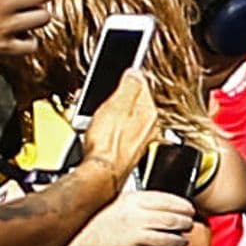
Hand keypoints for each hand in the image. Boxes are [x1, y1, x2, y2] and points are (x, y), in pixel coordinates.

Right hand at [66, 191, 194, 245]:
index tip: (189, 209)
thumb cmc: (90, 212)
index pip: (170, 201)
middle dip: (186, 223)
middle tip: (188, 224)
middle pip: (174, 221)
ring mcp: (134, 236)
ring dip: (181, 240)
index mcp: (134, 200)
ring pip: (168, 239)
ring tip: (182, 240)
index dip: (185, 206)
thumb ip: (140, 198)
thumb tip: (162, 201)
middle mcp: (136, 217)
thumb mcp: (115, 195)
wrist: (70, 228)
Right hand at [77, 72, 159, 188]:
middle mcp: (149, 127)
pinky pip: (118, 130)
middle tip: (101, 97)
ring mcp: (139, 139)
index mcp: (149, 113)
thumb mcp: (117, 104)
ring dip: (109, 111)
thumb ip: (129, 86)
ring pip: (125, 116)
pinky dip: (107, 125)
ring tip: (95, 113)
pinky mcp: (127, 150)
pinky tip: (97, 128)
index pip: (144, 86)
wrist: (102, 172)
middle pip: (133, 102)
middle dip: (115, 96)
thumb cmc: (109, 143)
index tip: (119, 74)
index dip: (129, 77)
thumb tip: (136, 73)